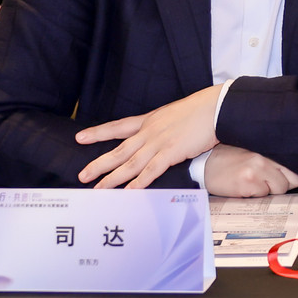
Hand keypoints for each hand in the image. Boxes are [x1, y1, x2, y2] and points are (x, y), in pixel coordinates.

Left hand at [75, 85, 222, 188]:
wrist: (216, 106)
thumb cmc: (202, 109)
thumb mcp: (175, 113)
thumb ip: (165, 125)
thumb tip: (162, 134)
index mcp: (150, 120)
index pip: (118, 127)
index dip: (98, 133)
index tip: (81, 137)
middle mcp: (150, 132)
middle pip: (119, 150)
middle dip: (99, 164)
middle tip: (82, 175)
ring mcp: (159, 142)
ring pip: (130, 163)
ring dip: (113, 178)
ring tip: (98, 189)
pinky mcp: (172, 152)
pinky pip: (151, 170)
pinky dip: (139, 182)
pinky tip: (129, 192)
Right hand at [203, 144, 297, 197]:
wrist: (204, 166)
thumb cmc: (230, 160)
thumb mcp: (254, 153)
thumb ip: (274, 158)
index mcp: (268, 146)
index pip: (296, 161)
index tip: (297, 177)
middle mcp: (265, 155)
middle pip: (295, 177)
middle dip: (286, 183)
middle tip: (269, 181)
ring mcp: (257, 167)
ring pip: (281, 188)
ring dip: (270, 190)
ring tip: (254, 182)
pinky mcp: (248, 181)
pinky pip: (264, 195)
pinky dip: (257, 195)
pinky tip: (245, 187)